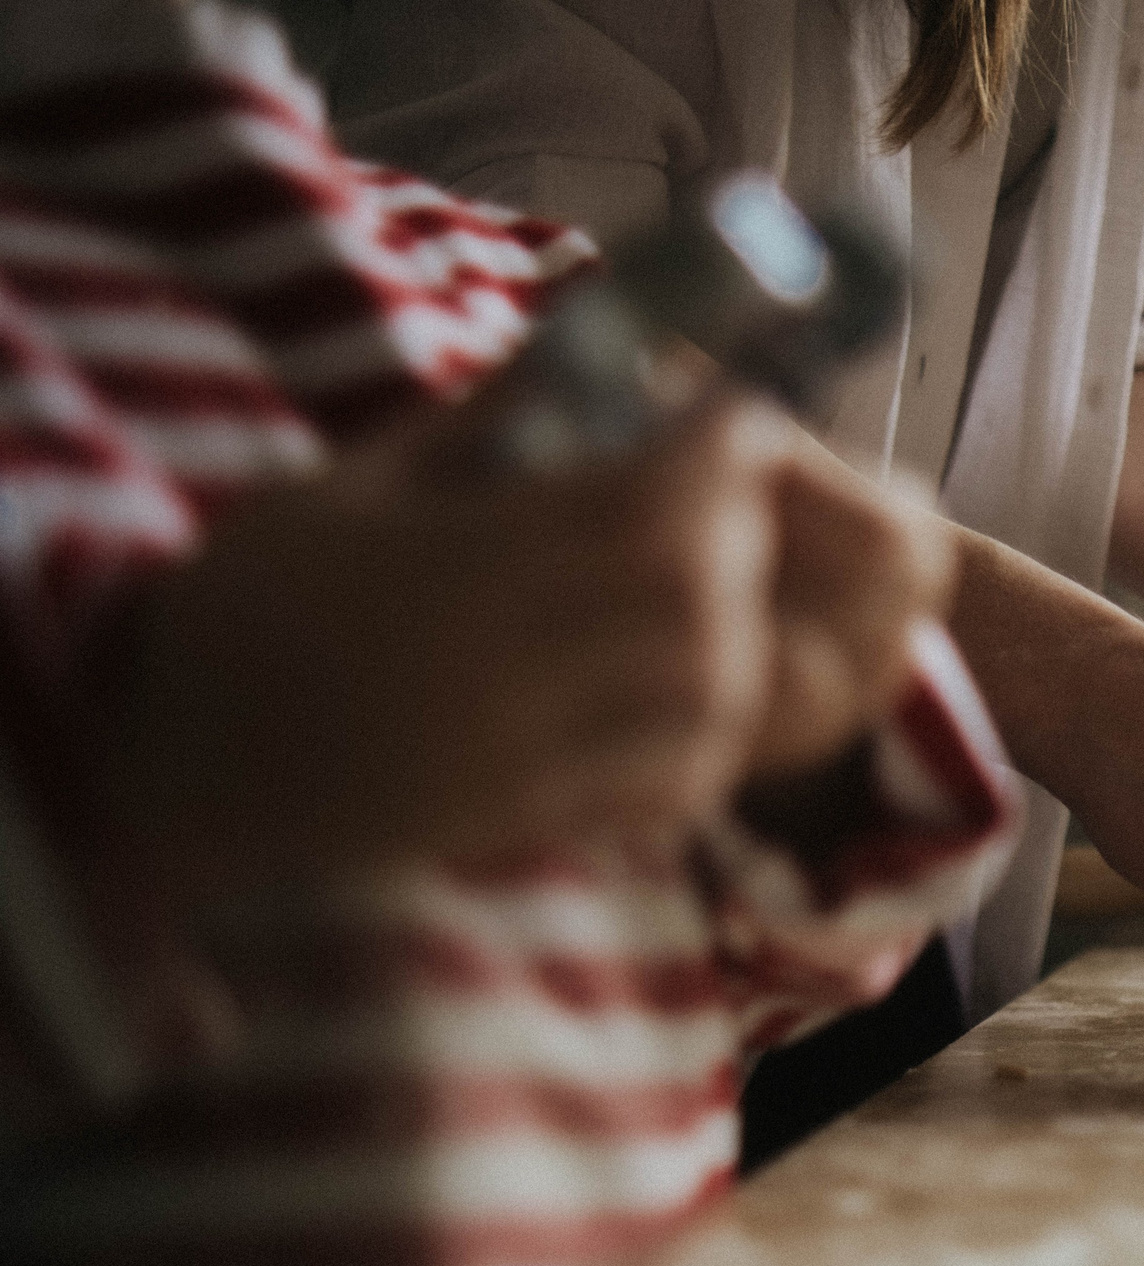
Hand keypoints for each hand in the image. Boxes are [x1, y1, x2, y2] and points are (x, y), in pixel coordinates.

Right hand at [96, 389, 951, 903]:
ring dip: (736, 636)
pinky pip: (665, 784)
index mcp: (452, 566)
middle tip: (724, 508)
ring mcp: (518, 753)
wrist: (177, 762)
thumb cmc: (253, 604)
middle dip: (735, 540)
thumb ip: (481, 423)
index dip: (716, 456)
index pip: (640, 503)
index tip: (739, 420)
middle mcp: (497, 664)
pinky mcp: (526, 821)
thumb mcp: (349, 489)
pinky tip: (689, 694)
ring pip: (698, 697)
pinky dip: (708, 735)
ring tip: (712, 596)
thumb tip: (596, 341)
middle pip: (688, 597)